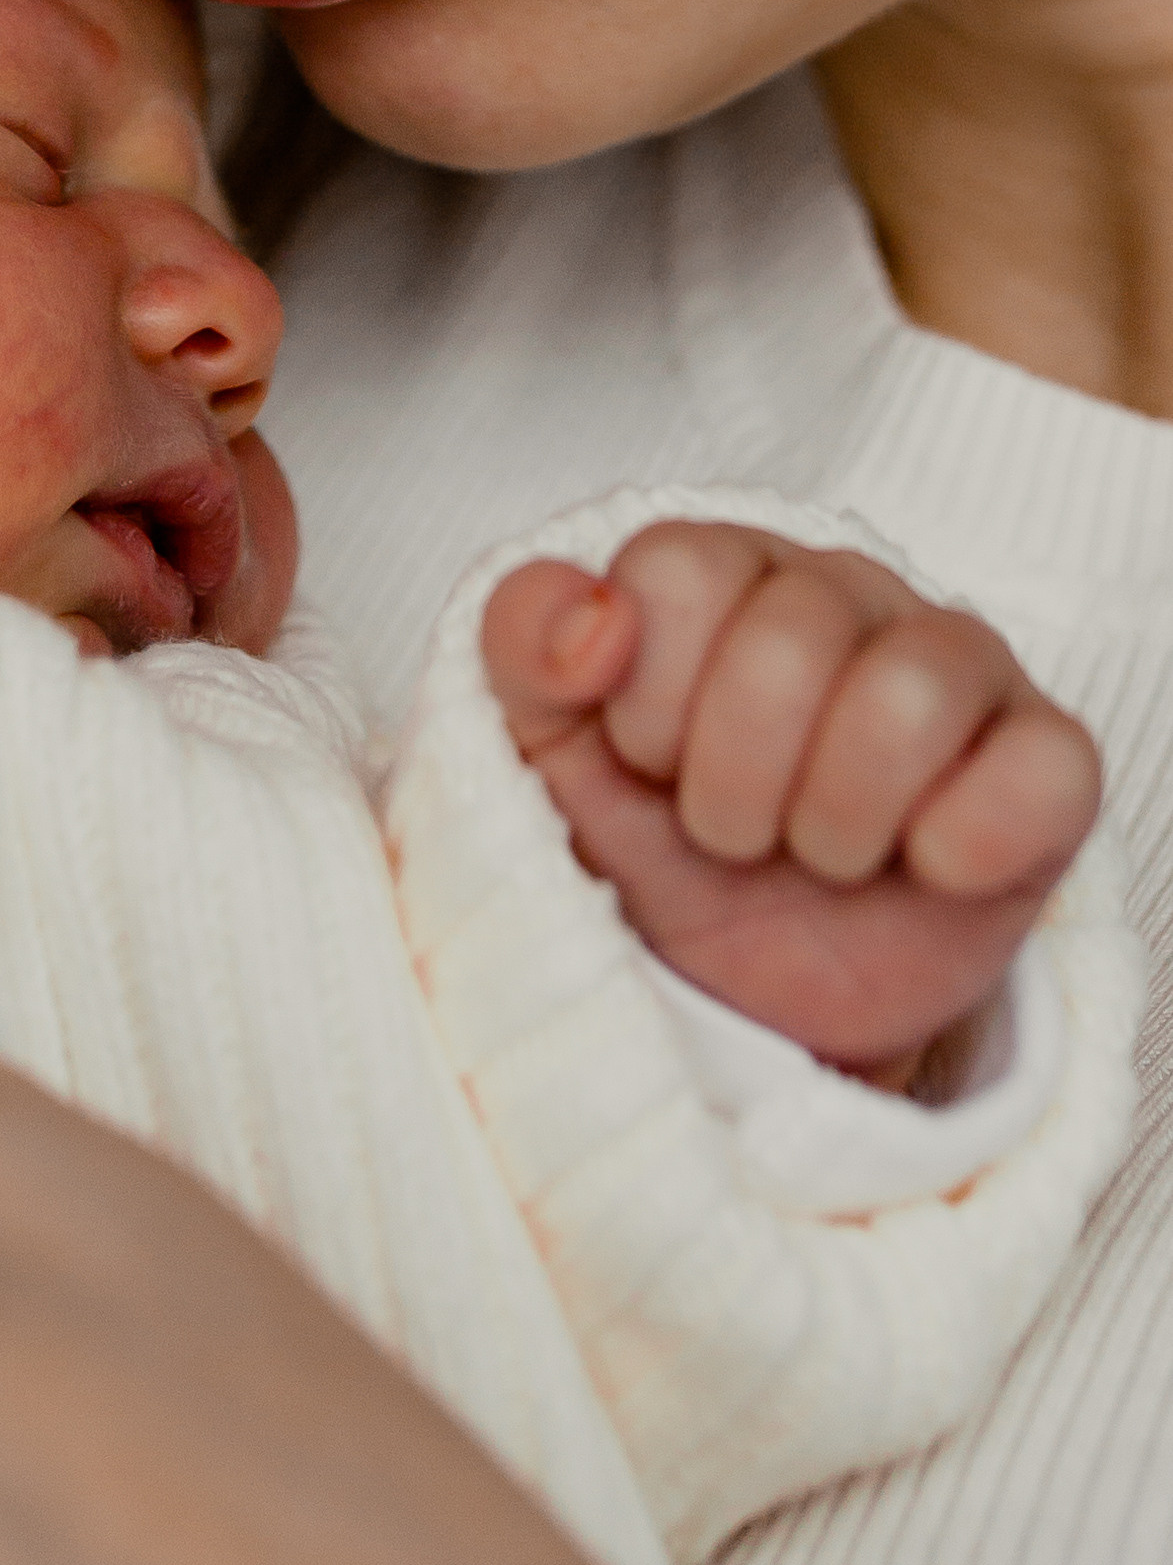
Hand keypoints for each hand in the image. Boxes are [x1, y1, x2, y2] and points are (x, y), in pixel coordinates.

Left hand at [481, 521, 1100, 1073]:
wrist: (733, 994)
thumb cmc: (644, 843)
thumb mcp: (539, 748)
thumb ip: (521, 644)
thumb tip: (594, 618)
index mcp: (723, 570)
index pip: (681, 570)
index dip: (648, 699)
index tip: (645, 760)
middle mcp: (843, 594)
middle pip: (794, 638)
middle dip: (731, 780)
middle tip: (728, 830)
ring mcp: (955, 667)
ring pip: (911, 693)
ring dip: (832, 819)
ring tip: (813, 853)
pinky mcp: (1043, 764)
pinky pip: (1044, 768)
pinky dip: (963, 843)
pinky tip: (918, 868)